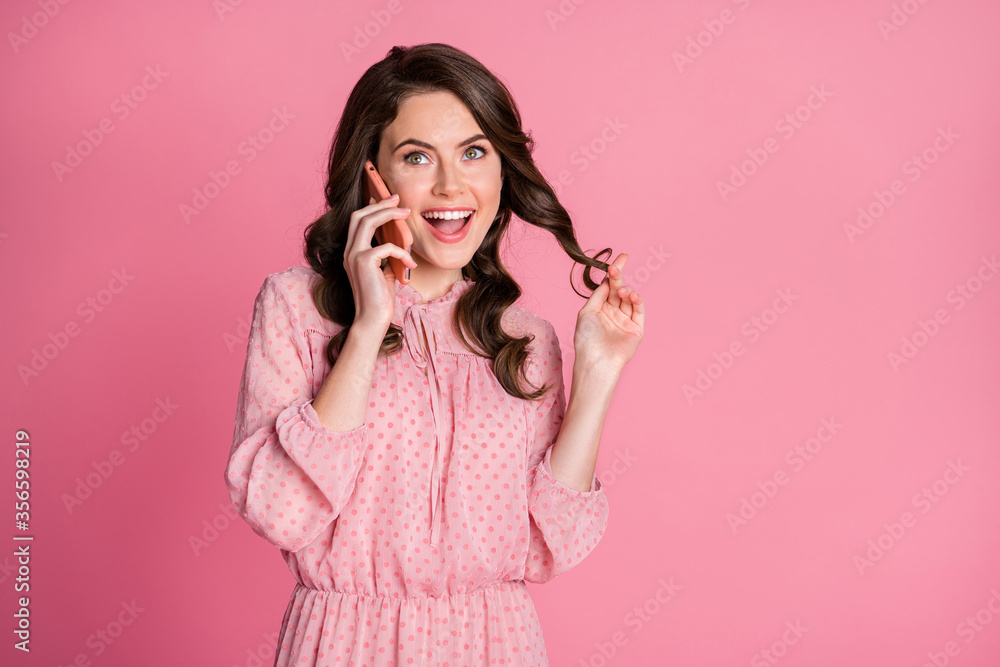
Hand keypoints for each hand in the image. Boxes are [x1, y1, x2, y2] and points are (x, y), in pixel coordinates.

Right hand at [343, 194, 417, 332]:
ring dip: (388, 214)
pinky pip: (386, 247)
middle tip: (397, 198)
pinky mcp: (363, 263)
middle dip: (379, 203)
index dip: (371, 207)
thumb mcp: (385, 271)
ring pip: (367, 222)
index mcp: (352, 252)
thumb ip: (387, 255)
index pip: (357, 221)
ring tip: (406, 212)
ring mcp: (353, 256)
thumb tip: (400, 239)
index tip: (386, 198)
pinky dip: (402, 252)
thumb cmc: (380, 298)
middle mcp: (349, 251)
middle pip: (359, 215)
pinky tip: (411, 265)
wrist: (373, 319)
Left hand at [574, 253, 643, 371]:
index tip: (620, 258)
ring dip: (626, 290)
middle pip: (618, 289)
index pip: (608, 286)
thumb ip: (598, 294)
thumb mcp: (587, 311)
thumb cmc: (587, 338)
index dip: (614, 272)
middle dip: (619, 276)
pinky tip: (631, 295)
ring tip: (621, 291)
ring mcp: (625, 320)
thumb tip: (608, 280)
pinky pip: (639, 310)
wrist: (596, 360)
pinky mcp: (636, 328)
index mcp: (600, 308)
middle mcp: (613, 313)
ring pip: (629, 298)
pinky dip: (637, 300)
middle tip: (618, 265)